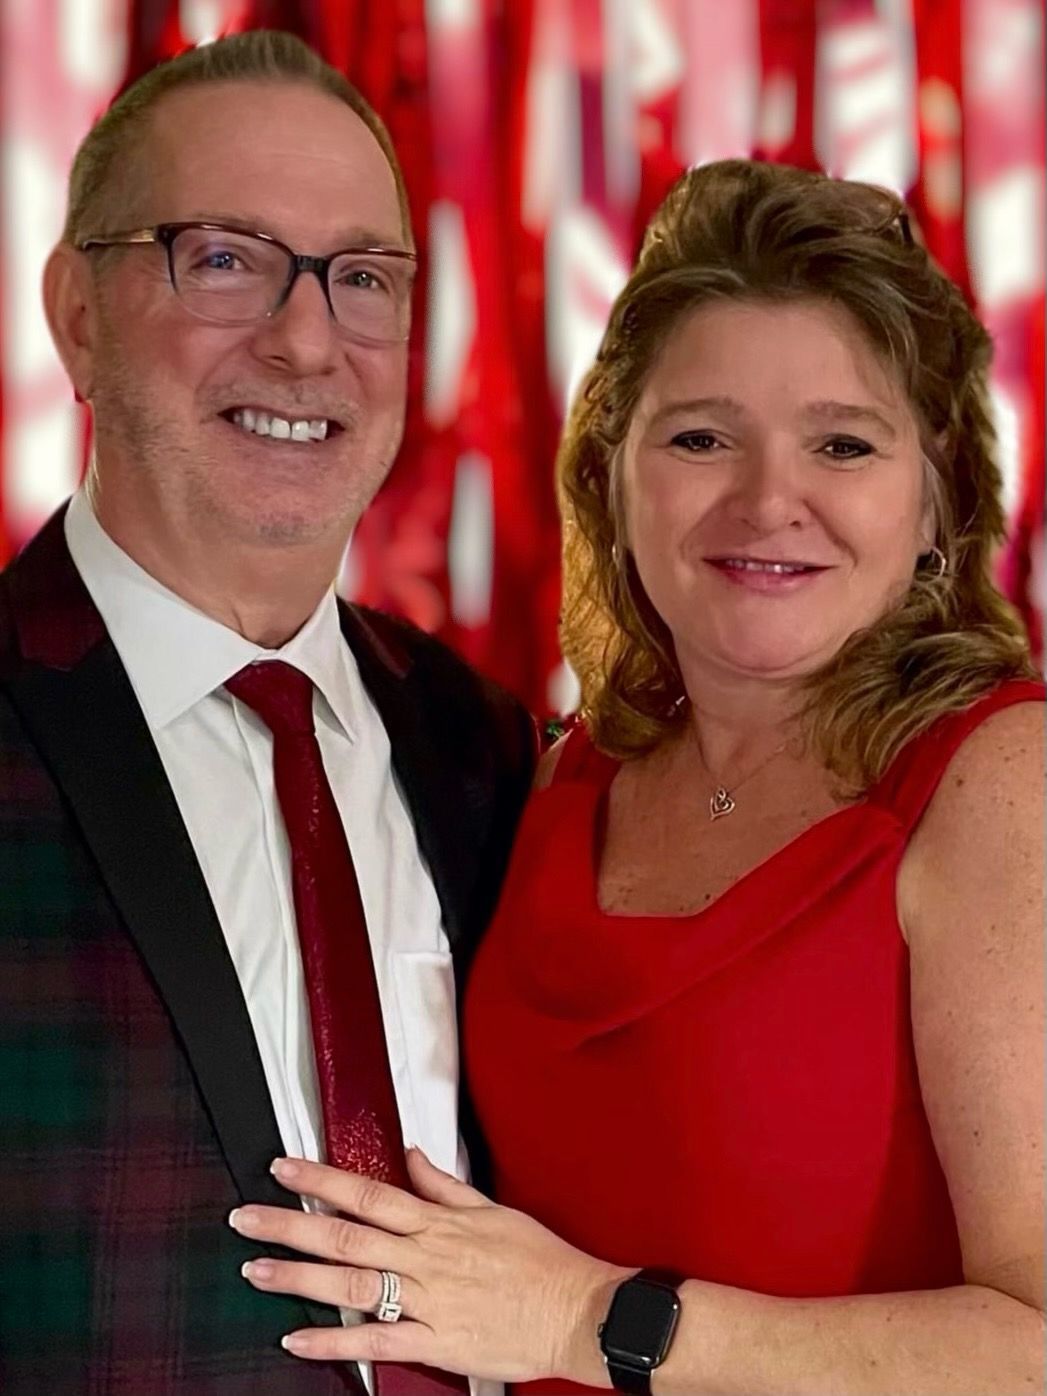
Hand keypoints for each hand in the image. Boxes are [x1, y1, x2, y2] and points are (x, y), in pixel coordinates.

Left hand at [229, 1148, 628, 1382]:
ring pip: (352, 1284)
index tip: (283, 1169)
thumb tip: (413, 1153)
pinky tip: (298, 1336)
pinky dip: (334, 1338)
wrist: (576, 1310)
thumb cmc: (539, 1261)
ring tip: (256, 1269)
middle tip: (246, 1218)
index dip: (322, 1179)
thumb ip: (445, 1185)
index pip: (368, 1193)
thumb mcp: (493, 1209)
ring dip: (299, 1276)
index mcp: (438, 1223)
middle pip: (346, 1235)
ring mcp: (428, 1302)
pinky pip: (377, 1339)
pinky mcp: (436, 1343)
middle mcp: (425, 1258)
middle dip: (291, 1224)